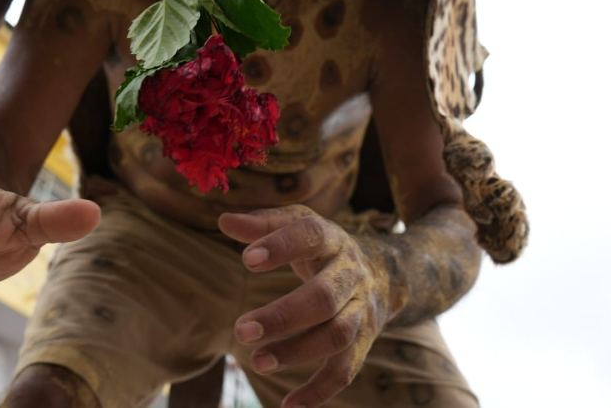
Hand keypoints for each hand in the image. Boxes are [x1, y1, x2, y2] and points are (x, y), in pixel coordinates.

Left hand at [219, 205, 393, 407]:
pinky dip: (319, 391)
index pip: (311, 237)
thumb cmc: (322, 247)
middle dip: (284, 316)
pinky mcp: (363, 341)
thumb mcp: (299, 224)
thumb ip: (263, 223)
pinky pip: (346, 369)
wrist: (385, 273)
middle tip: (242, 330)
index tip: (247, 260)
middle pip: (324, 297)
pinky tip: (288, 404)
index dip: (282, 247)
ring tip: (257, 362)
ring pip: (337, 334)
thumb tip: (225, 221)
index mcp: (331, 239)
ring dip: (297, 352)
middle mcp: (350, 274)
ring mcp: (360, 310)